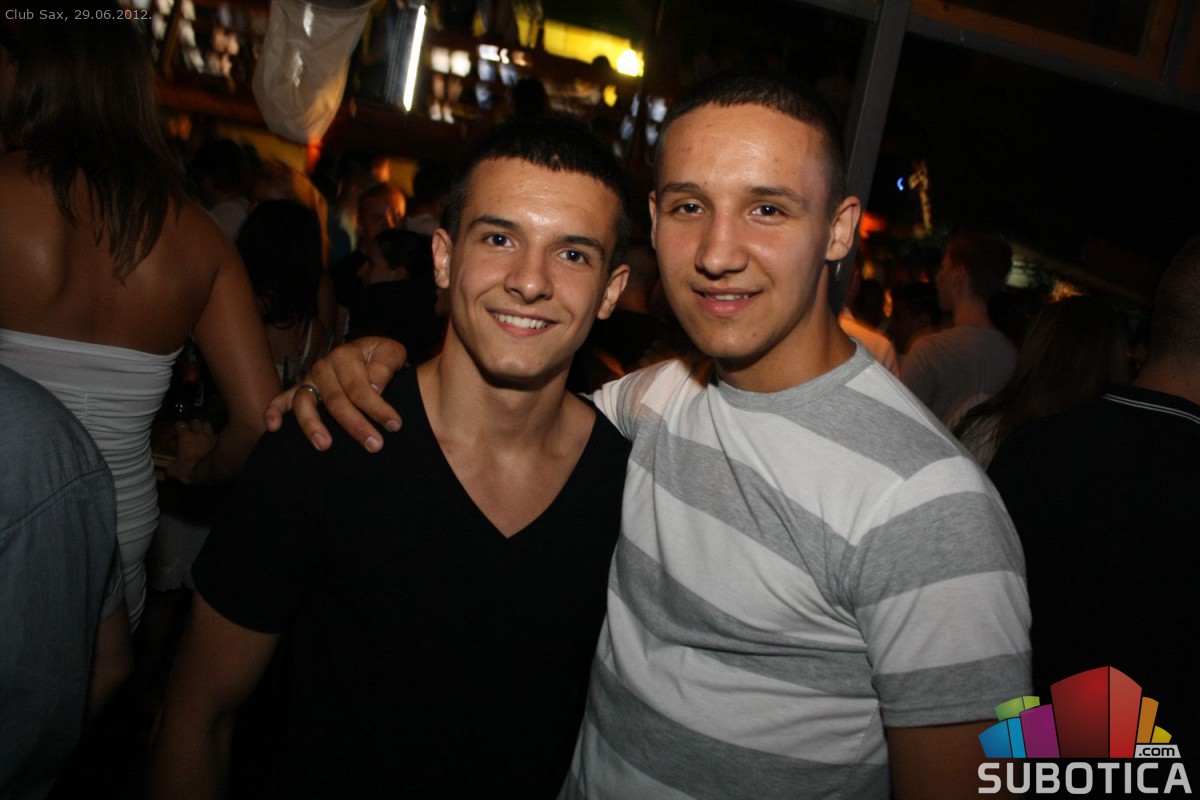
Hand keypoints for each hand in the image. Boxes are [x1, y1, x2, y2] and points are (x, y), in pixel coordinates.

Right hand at [167, 419, 216, 483]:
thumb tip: (170, 470)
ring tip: (201, 435)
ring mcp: (211, 437)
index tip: (175, 435)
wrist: (211, 471)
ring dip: (204, 429)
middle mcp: (199, 434)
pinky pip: (217, 436)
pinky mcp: (221, 443)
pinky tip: (212, 443)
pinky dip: (214, 438)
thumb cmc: (190, 469)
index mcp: (185, 437)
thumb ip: (172, 467)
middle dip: (192, 425)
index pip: (180, 425)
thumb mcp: (175, 471)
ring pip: (208, 425)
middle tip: (190, 433)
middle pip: (196, 421)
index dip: (177, 428)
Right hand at [263, 337, 407, 451]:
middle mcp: (323, 367)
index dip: (377, 408)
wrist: (366, 353)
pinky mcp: (300, 390)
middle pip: (336, 401)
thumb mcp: (391, 353)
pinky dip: (274, 412)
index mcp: (346, 355)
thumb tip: (374, 388)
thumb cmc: (379, 357)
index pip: (360, 387)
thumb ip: (385, 367)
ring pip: (305, 404)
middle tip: (374, 445)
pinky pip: (280, 400)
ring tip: (324, 446)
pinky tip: (274, 428)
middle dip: (355, 425)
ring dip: (312, 426)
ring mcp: (308, 379)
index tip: (395, 425)